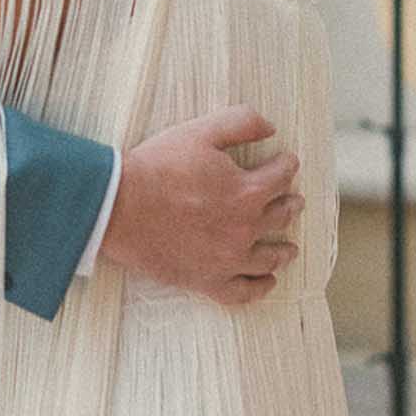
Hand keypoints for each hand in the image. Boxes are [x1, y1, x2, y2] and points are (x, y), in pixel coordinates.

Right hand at [100, 105, 301, 306]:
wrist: (120, 207)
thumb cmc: (158, 167)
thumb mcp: (201, 131)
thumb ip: (241, 122)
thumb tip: (271, 127)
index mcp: (247, 192)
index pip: (280, 176)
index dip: (287, 165)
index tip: (288, 162)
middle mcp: (245, 228)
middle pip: (280, 216)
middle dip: (290, 204)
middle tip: (295, 201)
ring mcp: (227, 259)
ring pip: (269, 258)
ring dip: (284, 250)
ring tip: (290, 248)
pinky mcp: (206, 280)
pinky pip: (243, 292)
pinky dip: (260, 288)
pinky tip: (268, 281)